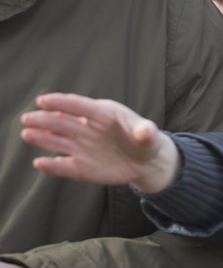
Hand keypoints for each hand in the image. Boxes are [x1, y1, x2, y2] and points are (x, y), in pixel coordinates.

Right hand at [20, 93, 179, 193]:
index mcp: (102, 114)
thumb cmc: (144, 141)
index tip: (43, 100)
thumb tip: (147, 130)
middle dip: (45, 119)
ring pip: (58, 141)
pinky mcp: (81, 167)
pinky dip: (53, 166)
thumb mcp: (149, 136)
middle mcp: (87, 129)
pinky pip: (64, 166)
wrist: (146, 162)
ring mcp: (82, 147)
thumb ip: (146, 133)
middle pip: (62, 122)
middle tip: (28, 118)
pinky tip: (41, 163)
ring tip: (27, 134)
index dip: (62, 103)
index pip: (79, 106)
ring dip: (42, 138)